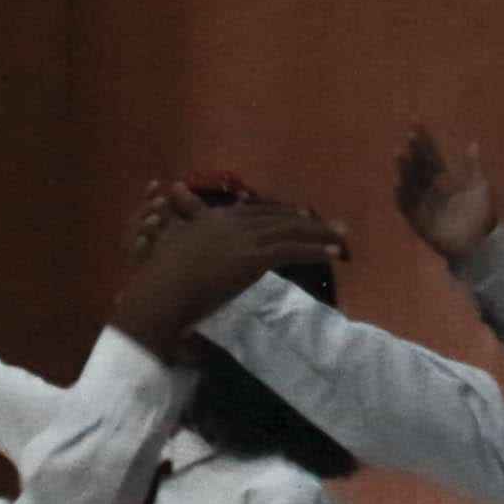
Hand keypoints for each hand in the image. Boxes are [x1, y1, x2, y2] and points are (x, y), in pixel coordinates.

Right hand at [114, 196, 350, 351]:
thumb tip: (183, 231)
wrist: (160, 293)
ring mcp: (243, 238)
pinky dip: (317, 249)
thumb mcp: (171, 252)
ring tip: (344, 237)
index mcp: (213, 220)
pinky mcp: (252, 258)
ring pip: (291, 230)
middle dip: (306, 221)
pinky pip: (292, 250)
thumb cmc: (160, 281)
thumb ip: (184, 241)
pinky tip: (335, 253)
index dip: (280, 212)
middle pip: (278, 216)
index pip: (254, 210)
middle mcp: (231, 223)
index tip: (299, 215)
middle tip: (330, 224)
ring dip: (321, 233)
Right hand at [395, 126, 502, 259]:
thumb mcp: (480, 188)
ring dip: (405, 169)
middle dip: (414, 150)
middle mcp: (430, 189)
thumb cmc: (481, 216)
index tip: (416, 122)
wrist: (481, 245)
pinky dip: (403, 198)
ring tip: (400, 153)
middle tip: (410, 135)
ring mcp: (423, 204)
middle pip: (419, 165)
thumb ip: (473, 167)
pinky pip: (408, 208)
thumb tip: (473, 143)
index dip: (424, 139)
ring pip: (411, 183)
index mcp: (444, 179)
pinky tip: (399, 185)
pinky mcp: (419, 221)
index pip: (431, 155)